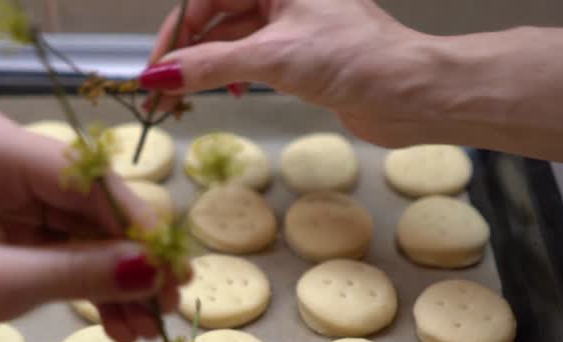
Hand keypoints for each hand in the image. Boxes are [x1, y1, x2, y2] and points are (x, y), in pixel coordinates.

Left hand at [0, 103, 181, 341]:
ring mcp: (4, 185)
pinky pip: (59, 248)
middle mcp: (3, 152)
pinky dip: (83, 285)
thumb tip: (156, 272)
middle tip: (166, 315)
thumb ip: (78, 276)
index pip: (90, 183)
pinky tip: (113, 323)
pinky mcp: (2, 217)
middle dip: (129, 264)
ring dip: (112, 282)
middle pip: (92, 208)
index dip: (139, 232)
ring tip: (141, 333)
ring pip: (82, 233)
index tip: (176, 279)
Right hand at [141, 0, 439, 147]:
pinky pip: (251, 60)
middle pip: (215, 20)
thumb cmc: (357, 58)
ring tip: (184, 102)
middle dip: (185, 56)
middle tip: (161, 95)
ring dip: (206, 70)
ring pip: (231, 42)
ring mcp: (292, 25)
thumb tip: (159, 75)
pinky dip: (232, 77)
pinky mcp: (302, 56)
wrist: (409, 93)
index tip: (153, 71)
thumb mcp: (272, 57)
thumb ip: (209, 64)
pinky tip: (227, 94)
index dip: (175, 34)